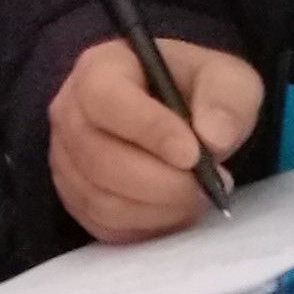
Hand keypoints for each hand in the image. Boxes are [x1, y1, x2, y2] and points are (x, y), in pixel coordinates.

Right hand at [48, 33, 263, 241]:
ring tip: (198, 195)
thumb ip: (226, 98)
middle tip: (207, 185)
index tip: (192, 154)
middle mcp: (70, 113)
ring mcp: (67, 160)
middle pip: (99, 158)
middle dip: (161, 182)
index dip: (147, 129)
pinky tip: (176, 209)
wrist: (181, 119)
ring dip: (159, 208)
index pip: (105, 99)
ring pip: (102, 199)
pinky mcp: (76, 199)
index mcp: (100, 68)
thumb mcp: (227, 78)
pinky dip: (147, 225)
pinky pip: (105, 225)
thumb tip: (214, 137)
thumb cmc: (196, 91)